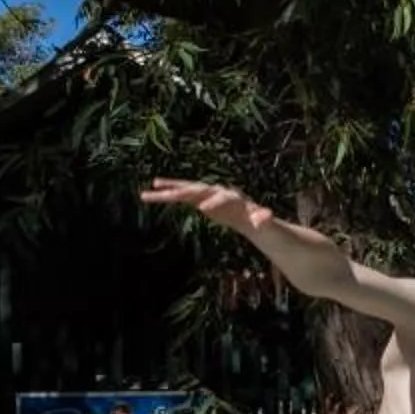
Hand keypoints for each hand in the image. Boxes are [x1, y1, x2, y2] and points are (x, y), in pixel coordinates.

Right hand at [139, 178, 270, 234]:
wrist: (255, 217)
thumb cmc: (262, 223)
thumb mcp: (265, 224)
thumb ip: (264, 219)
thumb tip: (264, 217)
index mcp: (234, 198)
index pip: (222, 197)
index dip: (214, 202)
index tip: (204, 210)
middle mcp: (218, 192)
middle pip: (199, 189)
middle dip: (182, 190)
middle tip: (165, 192)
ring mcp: (208, 194)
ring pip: (186, 190)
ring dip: (168, 190)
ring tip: (148, 191)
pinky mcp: (200, 199)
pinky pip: (182, 196)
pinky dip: (168, 193)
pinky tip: (152, 192)